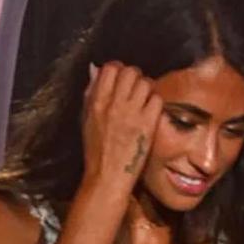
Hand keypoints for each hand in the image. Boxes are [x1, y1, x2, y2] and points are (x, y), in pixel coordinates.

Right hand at [82, 62, 162, 190]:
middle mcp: (114, 103)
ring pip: (146, 82)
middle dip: (135, 77)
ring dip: (147, 88)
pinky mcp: (148, 124)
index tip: (122, 79)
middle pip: (131, 71)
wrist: (108, 175)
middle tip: (136, 89)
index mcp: (97, 101)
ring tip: (145, 100)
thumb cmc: (96, 150)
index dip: (119, 69)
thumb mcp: (86, 118)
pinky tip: (152, 112)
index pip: (111, 67)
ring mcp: (132, 113)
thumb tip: (95, 69)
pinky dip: (156, 103)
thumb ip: (91, 92)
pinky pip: (157, 99)